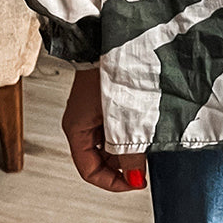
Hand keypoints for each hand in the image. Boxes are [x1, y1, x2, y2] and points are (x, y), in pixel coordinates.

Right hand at [61, 65, 146, 192]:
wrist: (115, 39)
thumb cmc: (111, 72)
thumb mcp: (120, 119)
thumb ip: (128, 150)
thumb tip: (134, 176)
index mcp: (76, 129)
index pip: (89, 170)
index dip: (112, 182)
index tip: (134, 183)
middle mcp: (82, 123)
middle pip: (99, 158)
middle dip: (121, 167)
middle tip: (143, 167)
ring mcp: (94, 111)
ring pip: (110, 143)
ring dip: (127, 149)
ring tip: (146, 147)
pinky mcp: (107, 101)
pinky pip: (116, 127)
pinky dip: (129, 134)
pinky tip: (144, 130)